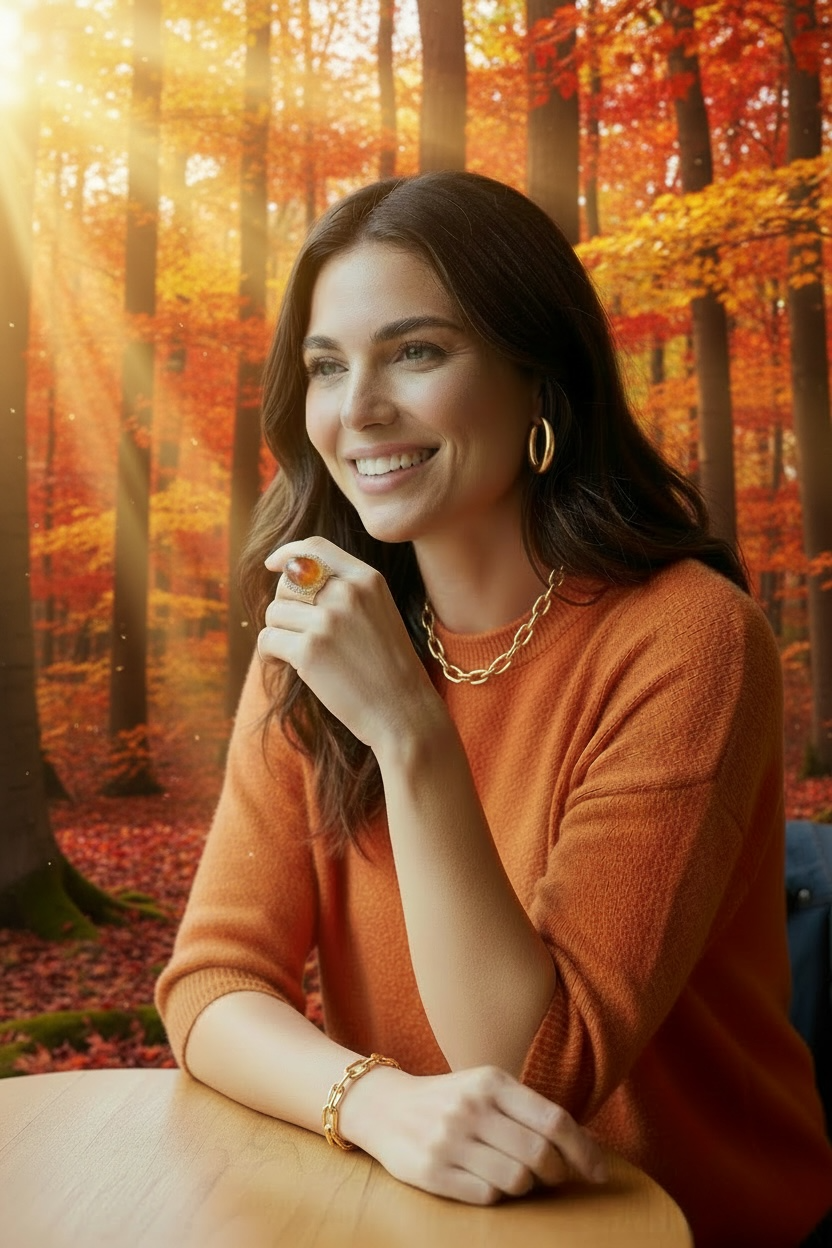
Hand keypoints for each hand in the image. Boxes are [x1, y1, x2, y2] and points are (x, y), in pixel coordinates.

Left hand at [259, 537, 441, 752]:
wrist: (404, 711)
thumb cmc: (388, 667)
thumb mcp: (377, 613)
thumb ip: (344, 591)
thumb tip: (287, 577)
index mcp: (367, 579)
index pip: (315, 548)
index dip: (287, 553)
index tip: (273, 565)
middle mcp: (347, 593)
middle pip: (287, 583)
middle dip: (285, 607)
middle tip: (297, 632)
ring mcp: (328, 620)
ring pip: (274, 613)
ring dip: (278, 633)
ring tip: (297, 653)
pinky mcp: (309, 649)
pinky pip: (267, 639)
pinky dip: (269, 653)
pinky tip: (285, 665)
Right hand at [340, 1063, 607, 1205]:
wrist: (385, 1108)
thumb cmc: (450, 1100)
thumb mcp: (486, 1087)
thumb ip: (528, 1109)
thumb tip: (587, 1146)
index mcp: (491, 1082)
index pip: (554, 1120)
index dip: (584, 1151)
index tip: (598, 1172)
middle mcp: (472, 1108)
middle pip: (541, 1155)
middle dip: (558, 1173)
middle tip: (554, 1176)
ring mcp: (450, 1140)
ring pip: (518, 1180)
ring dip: (527, 1186)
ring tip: (516, 1176)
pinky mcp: (432, 1172)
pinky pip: (488, 1196)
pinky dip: (497, 1194)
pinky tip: (486, 1180)